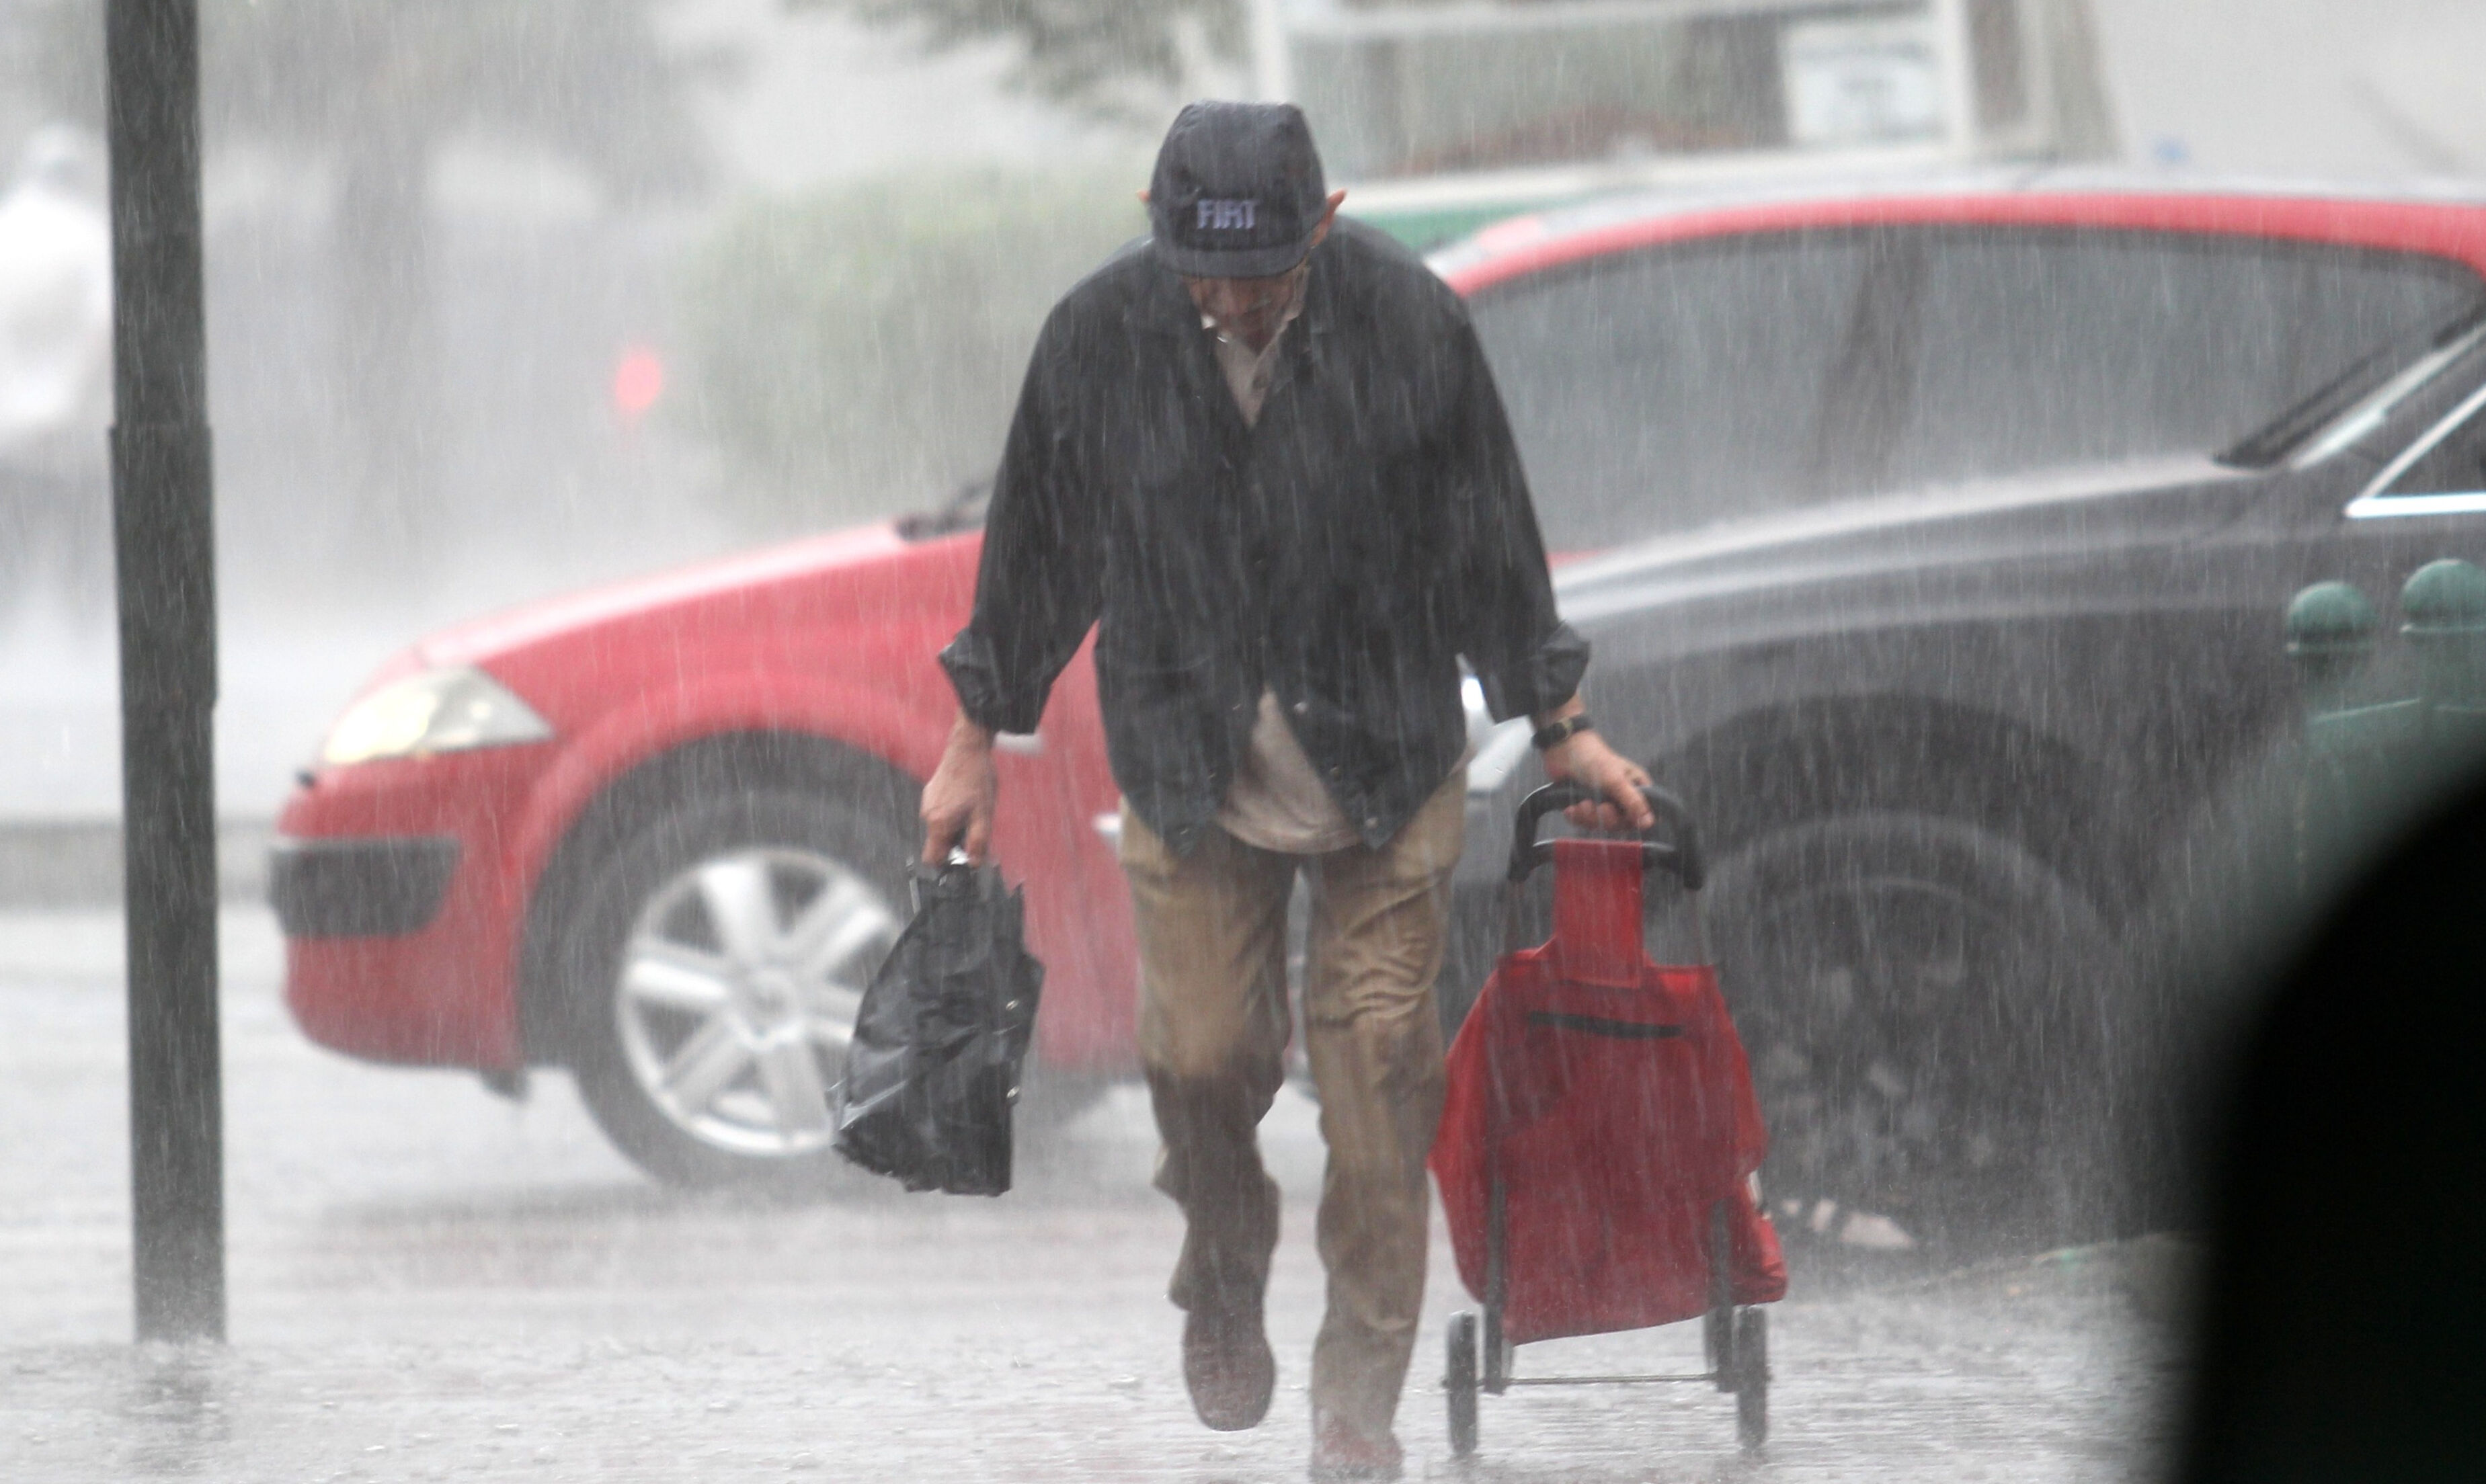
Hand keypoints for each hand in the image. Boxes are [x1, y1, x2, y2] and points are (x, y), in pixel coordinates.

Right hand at [920, 713, 997, 863]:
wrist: (968, 748)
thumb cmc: (977, 779)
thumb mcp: (984, 815)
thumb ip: (978, 842)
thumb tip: (974, 863)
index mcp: (939, 824)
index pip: (932, 859)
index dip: (947, 863)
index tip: (962, 857)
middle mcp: (927, 815)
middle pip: (938, 842)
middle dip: (955, 842)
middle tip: (974, 828)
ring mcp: (927, 802)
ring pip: (939, 827)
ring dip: (954, 826)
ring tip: (972, 810)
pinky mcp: (930, 793)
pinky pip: (939, 812)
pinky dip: (951, 813)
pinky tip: (966, 800)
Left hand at [1544, 730, 1655, 832]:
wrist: (1564, 750)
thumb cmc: (1595, 760)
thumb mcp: (1616, 781)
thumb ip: (1633, 802)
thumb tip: (1648, 823)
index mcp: (1635, 789)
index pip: (1642, 815)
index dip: (1632, 820)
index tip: (1622, 817)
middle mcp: (1620, 798)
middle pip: (1619, 824)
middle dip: (1608, 818)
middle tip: (1601, 807)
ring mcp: (1601, 802)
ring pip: (1600, 824)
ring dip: (1589, 817)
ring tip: (1582, 804)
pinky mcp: (1583, 806)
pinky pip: (1583, 822)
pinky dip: (1577, 817)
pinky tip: (1571, 808)